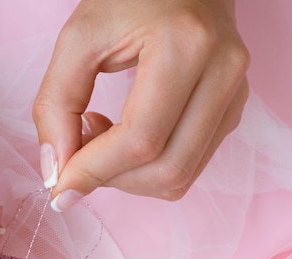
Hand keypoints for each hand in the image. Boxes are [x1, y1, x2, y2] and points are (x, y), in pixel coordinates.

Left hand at [34, 0, 249, 209]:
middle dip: (112, 179)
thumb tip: (57, 173)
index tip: (60, 187)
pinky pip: (189, 165)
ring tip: (102, 135)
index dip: (94, 172)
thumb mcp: (79, 39)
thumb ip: (56, 105)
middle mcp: (223, 73)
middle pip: (167, 169)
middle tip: (78, 152)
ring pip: (180, 176)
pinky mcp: (233, 110)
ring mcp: (235, 94)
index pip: (141, 140)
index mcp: (186, 46)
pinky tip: (128, 133)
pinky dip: (149, 167)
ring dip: (130, 176)